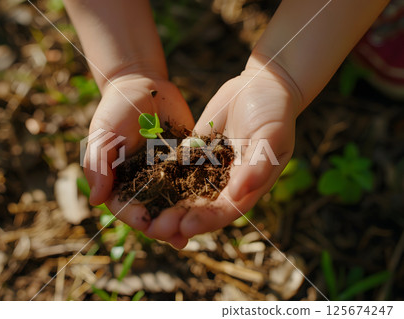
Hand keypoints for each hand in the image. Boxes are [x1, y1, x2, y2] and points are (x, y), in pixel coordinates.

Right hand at [84, 74, 193, 247]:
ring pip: (174, 203)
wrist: (143, 85)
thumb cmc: (116, 109)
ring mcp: (165, 175)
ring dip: (182, 218)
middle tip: (175, 235)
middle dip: (162, 225)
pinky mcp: (185, 164)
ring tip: (193, 230)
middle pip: (152, 211)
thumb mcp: (103, 134)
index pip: (125, 206)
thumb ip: (98, 165)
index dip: (135, 217)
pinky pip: (193, 183)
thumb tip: (95, 201)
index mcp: (119, 181)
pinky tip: (211, 205)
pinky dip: (200, 195)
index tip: (146, 222)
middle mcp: (143, 184)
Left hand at [145, 57, 301, 246]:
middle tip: (156, 228)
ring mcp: (210, 167)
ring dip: (167, 203)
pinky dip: (162, 176)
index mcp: (248, 185)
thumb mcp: (271, 137)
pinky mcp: (196, 151)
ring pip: (185, 191)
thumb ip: (257, 166)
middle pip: (201, 207)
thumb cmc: (274, 111)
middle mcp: (227, 182)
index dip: (206, 220)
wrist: (260, 84)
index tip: (185, 227)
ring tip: (144, 213)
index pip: (226, 210)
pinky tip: (142, 183)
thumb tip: (240, 193)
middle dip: (179, 219)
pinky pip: (176, 166)